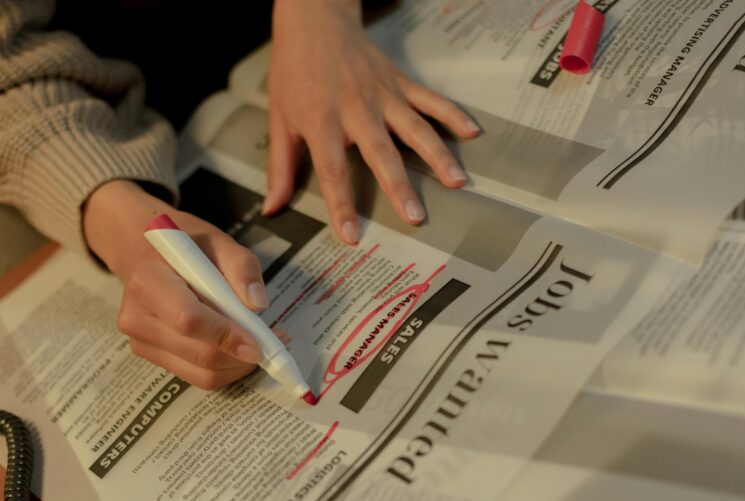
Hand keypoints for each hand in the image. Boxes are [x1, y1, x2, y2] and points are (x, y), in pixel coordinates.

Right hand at [83, 180, 270, 389]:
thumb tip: (258, 304)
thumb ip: (241, 267)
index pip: (188, 320)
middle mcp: (136, 318)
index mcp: (149, 282)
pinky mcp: (151, 357)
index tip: (259, 344)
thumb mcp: (217, 241)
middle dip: (241, 355)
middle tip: (274, 342)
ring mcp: (140, 342)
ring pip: (200, 374)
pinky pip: (196, 376)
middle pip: (198, 353)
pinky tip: (238, 348)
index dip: (226, 336)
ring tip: (260, 343)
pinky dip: (225, 368)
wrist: (145, 254)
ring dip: (237, 366)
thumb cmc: (185, 246)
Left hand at [264, 0, 480, 243]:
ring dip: (437, 156)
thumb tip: (272, 208)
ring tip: (456, 182)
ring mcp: (383, 95)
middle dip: (399, 186)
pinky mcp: (400, 83)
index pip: (332, 171)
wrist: (314, 22)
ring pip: (415, 128)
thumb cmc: (295, 72)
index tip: (351, 234)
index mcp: (322, 121)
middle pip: (381, 153)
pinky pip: (431, 100)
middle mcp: (357, 109)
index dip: (341, 205)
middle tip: (415, 216)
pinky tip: (472, 133)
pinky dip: (453, 115)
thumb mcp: (279, 119)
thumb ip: (280, 168)